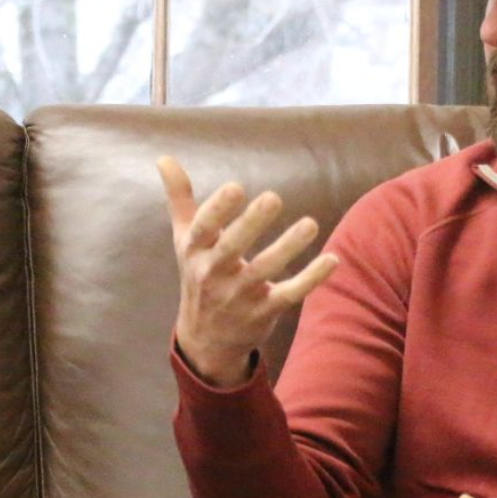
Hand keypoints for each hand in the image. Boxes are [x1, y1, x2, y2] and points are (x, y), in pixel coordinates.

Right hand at [158, 155, 337, 387]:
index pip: (203, 229)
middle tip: (273, 197)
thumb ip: (180, 198)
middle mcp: (214, 274)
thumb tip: (164, 158)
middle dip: (251, 224)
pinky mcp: (264, 311)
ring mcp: (240, 295)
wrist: (206, 339)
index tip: (236, 187)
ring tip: (310, 224)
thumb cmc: (199, 276)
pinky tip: (331, 260)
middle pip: (232, 248)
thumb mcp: (185, 240)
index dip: (218, 209)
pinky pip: (289, 294)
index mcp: (196, 251)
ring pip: (264, 270)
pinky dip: (311, 279)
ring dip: (288, 247)